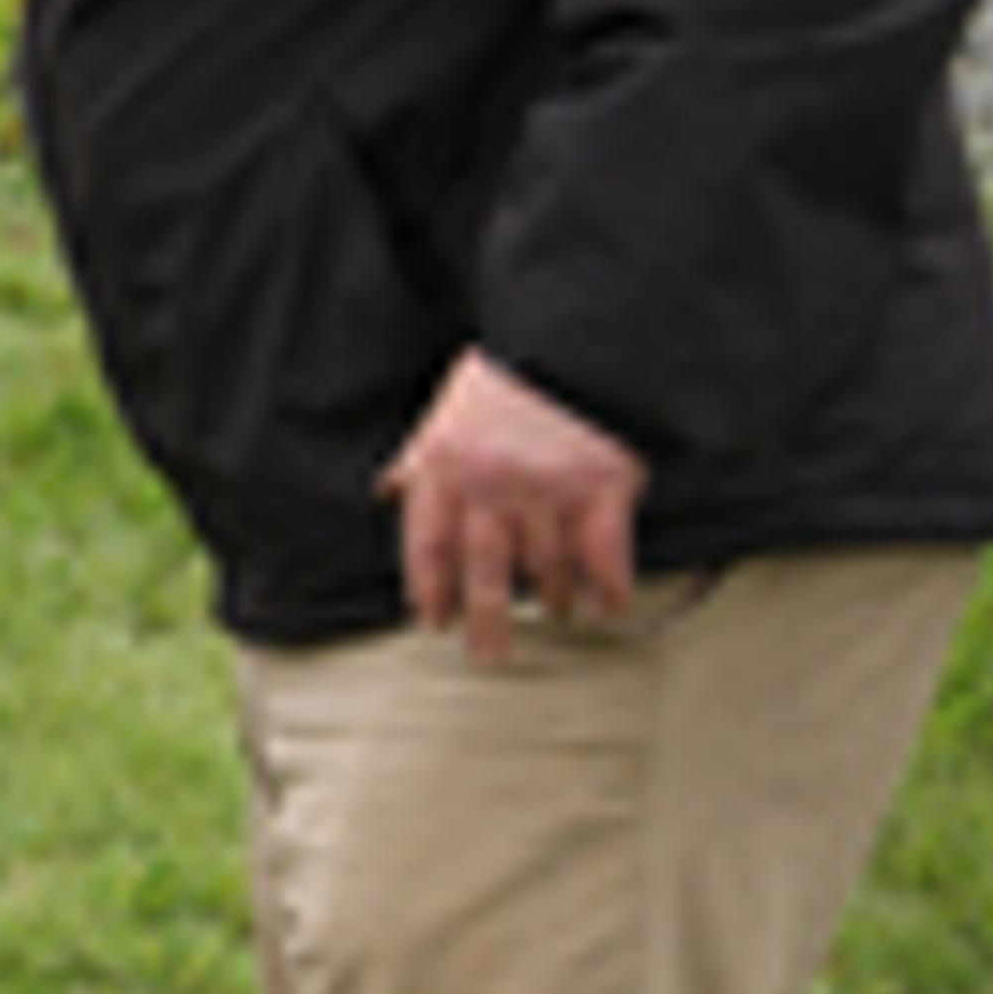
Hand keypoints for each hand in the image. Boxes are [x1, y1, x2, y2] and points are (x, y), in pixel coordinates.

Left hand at [381, 346, 645, 662]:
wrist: (572, 336)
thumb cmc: (506, 375)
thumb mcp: (445, 407)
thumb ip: (418, 455)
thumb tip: (385, 488)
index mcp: (446, 465)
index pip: (427, 545)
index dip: (429, 589)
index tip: (434, 621)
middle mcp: (491, 485)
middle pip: (483, 573)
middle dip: (485, 622)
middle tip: (489, 656)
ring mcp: (548, 490)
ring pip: (543, 566)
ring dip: (549, 595)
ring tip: (553, 608)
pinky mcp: (602, 489)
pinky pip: (603, 556)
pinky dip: (607, 587)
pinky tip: (607, 606)